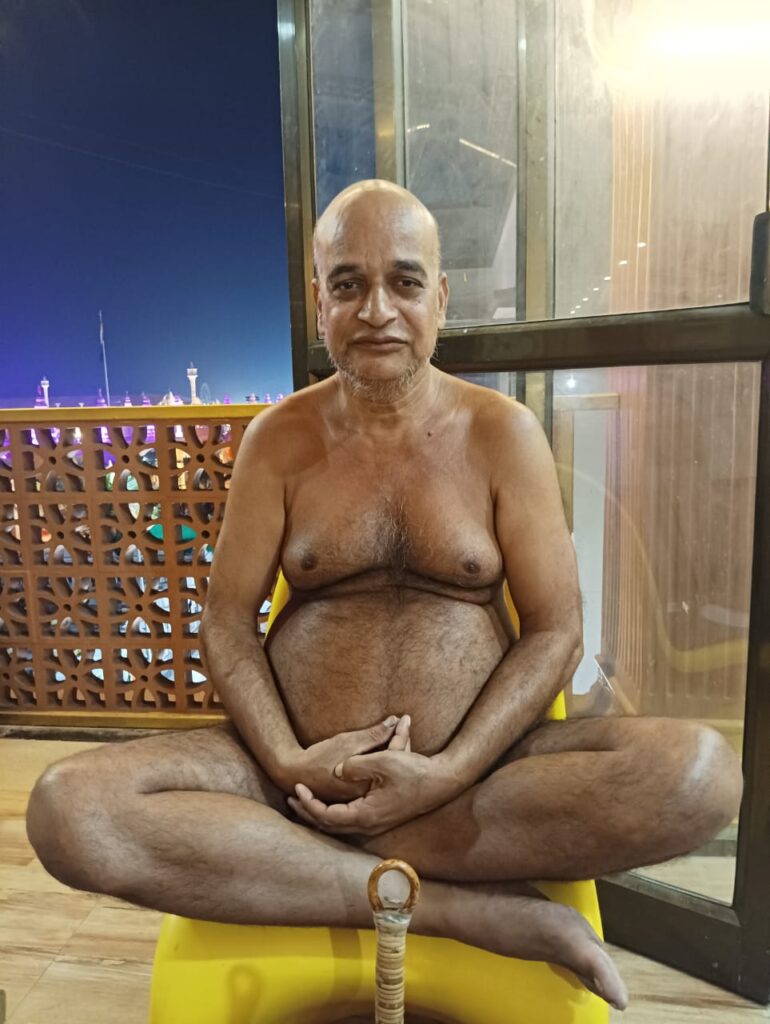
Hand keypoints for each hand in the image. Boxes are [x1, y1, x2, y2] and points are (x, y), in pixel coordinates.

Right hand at [275, 716, 400, 802]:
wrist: (295, 774)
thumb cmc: (320, 758)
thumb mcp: (348, 742)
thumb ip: (374, 734)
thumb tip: (395, 720)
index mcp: (371, 784)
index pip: (395, 758)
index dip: (401, 738)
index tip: (404, 722)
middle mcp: (370, 796)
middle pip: (392, 768)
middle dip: (400, 745)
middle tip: (404, 726)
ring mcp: (363, 799)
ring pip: (385, 776)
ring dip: (391, 755)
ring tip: (397, 736)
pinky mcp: (356, 798)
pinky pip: (375, 780)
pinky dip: (379, 766)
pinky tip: (379, 754)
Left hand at [287, 715, 457, 835]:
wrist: (442, 781)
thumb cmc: (414, 772)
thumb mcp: (383, 761)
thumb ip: (356, 765)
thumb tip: (338, 770)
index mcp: (366, 814)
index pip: (327, 816)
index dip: (309, 803)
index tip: (298, 788)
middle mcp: (369, 824)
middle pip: (329, 825)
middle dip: (308, 811)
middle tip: (291, 797)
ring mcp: (376, 823)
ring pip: (339, 824)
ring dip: (320, 812)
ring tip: (302, 800)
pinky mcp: (380, 817)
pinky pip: (350, 820)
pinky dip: (334, 812)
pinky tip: (328, 801)